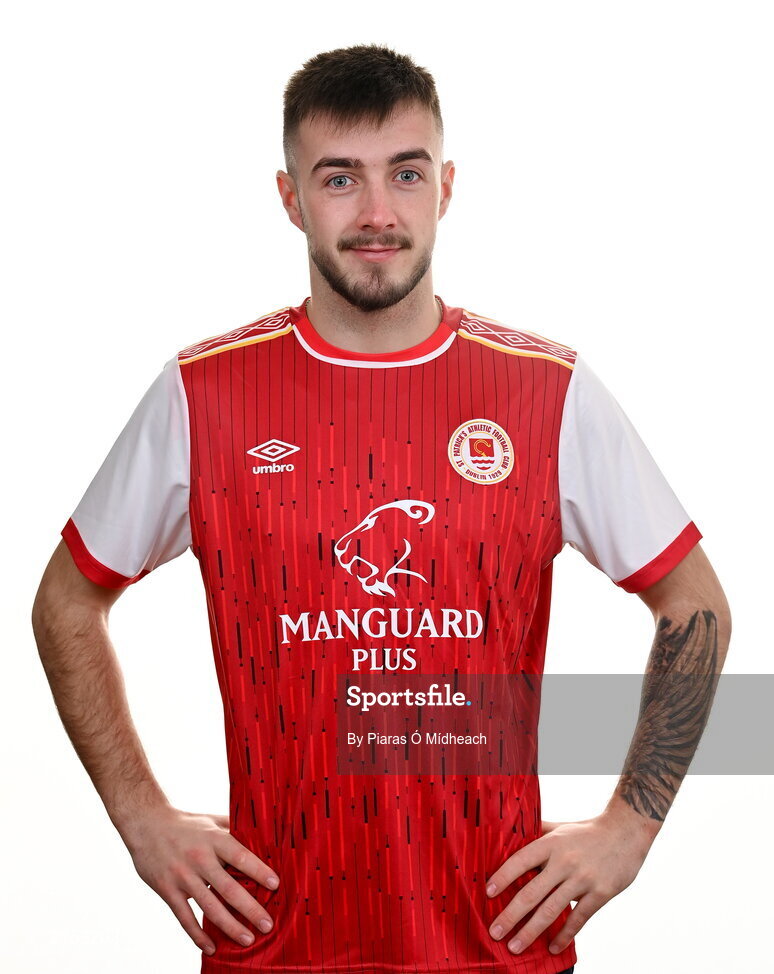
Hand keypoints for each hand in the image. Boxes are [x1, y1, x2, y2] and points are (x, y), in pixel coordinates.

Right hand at [121, 805, 279, 955]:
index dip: (258, 871)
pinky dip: (197, 935)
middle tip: (267, 925)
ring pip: (209, 906)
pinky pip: (185, 917)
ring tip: (248, 939)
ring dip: (229, 926)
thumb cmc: (186, 824)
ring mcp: (182, 876)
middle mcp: (199, 858)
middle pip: (228, 887)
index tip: (275, 885)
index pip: (240, 856)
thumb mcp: (211, 820)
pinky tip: (212, 948)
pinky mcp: (167, 890)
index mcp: (213, 839)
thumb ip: (234, 828)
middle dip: (249, 908)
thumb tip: (261, 834)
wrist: (146, 824)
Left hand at [485, 812, 650, 955]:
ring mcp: (582, 879)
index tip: (487, 893)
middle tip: (494, 932)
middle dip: (510, 915)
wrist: (626, 832)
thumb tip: (511, 832)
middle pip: (532, 892)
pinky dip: (564, 936)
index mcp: (551, 844)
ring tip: (515, 946)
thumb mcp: (560, 828)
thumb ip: (538, 832)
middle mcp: (564, 861)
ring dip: (531, 931)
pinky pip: (578, 919)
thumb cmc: (588, 830)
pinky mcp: (600, 893)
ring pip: (552, 910)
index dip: (503, 877)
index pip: (520, 861)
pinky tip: (552, 948)